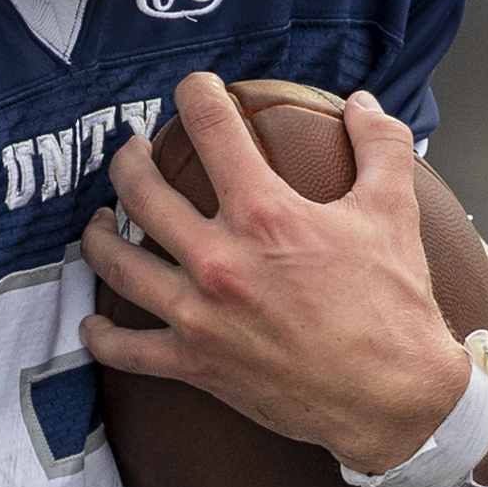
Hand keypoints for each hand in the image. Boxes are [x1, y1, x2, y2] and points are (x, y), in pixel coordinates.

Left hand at [78, 74, 469, 472]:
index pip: (212, 129)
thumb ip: (379, 147)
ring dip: (100, 236)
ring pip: (116, 263)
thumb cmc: (393, 306)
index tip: (191, 88)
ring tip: (102, 222)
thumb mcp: (393, 213)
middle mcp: (219, 259)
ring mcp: (199, 313)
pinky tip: (94, 321)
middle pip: (140, 192)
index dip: (196, 95)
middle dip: (126, 161)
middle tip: (132, 152)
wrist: (394, 398)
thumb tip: (362, 102)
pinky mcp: (193, 363)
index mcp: (265, 215)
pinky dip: (101, 335)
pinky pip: (124, 349)